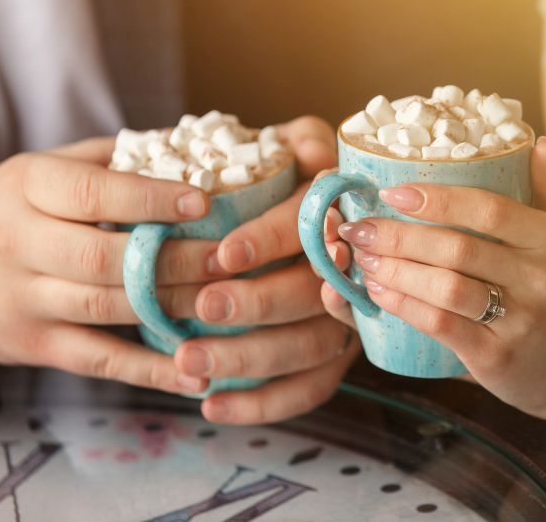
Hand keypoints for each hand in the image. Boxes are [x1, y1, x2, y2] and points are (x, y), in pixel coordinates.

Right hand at [0, 138, 227, 394]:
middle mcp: (20, 244)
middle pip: (104, 258)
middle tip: (229, 257)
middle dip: (174, 260)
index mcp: (27, 187)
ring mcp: (25, 300)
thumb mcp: (46, 167)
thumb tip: (191, 146)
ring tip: (227, 303)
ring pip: (106, 309)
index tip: (204, 200)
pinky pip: (99, 361)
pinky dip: (150, 372)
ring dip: (172, 308)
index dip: (150, 199)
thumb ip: (113, 158)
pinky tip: (196, 375)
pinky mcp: (34, 346)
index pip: (92, 194)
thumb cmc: (13, 206)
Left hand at [173, 116, 359, 423]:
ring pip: (310, 348)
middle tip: (200, 307)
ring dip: (249, 359)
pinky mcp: (335, 357)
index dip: (272, 238)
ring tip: (189, 362)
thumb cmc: (291, 179)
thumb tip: (311, 150)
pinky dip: (263, 404)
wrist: (304, 223)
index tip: (224, 254)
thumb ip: (303, 141)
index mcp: (346, 211)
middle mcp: (356, 269)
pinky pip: (309, 389)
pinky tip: (214, 405)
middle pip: (314, 293)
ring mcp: (348, 318)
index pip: (314, 223)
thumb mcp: (299, 148)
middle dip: (256, 303)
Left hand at [324, 137, 545, 426]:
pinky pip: (441, 324)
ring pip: (445, 286)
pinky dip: (404, 305)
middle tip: (358, 227)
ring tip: (362, 257)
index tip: (391, 192)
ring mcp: (521, 319)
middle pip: (458, 248)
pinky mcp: (498, 357)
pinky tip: (378, 292)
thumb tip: (538, 143)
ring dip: (395, 269)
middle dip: (399, 236)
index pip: (490, 210)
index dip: (438, 199)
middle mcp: (542, 277)